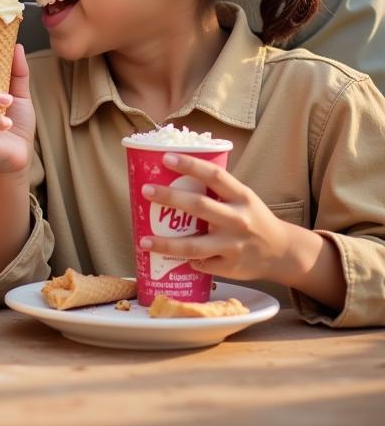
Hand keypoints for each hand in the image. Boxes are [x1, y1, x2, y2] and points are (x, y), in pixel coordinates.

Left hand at [140, 153, 293, 281]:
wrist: (282, 252)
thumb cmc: (253, 218)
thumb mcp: (242, 197)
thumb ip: (216, 189)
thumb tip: (174, 174)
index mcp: (241, 197)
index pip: (214, 176)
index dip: (190, 165)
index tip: (166, 158)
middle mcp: (238, 219)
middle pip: (199, 206)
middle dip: (169, 198)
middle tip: (146, 190)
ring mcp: (234, 246)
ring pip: (194, 246)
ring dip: (166, 244)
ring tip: (143, 240)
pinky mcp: (231, 267)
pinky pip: (201, 264)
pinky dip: (185, 261)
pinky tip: (172, 259)